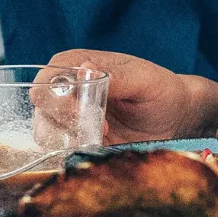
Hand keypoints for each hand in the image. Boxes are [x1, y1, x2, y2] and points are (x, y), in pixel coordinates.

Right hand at [39, 49, 217, 143]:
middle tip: (102, 127)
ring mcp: (69, 117)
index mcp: (77, 64)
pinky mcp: (76, 140)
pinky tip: (100, 148)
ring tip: (103, 138)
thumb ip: (115, 76)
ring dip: (70, 138)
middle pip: (42, 107)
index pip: (47, 79)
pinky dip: (74, 152)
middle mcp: (67, 90)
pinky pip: (59, 150)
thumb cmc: (161, 90)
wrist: (175, 119)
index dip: (59, 97)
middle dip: (66, 121)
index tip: (88, 111)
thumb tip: (85, 68)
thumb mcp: (144, 80)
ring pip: (45, 131)